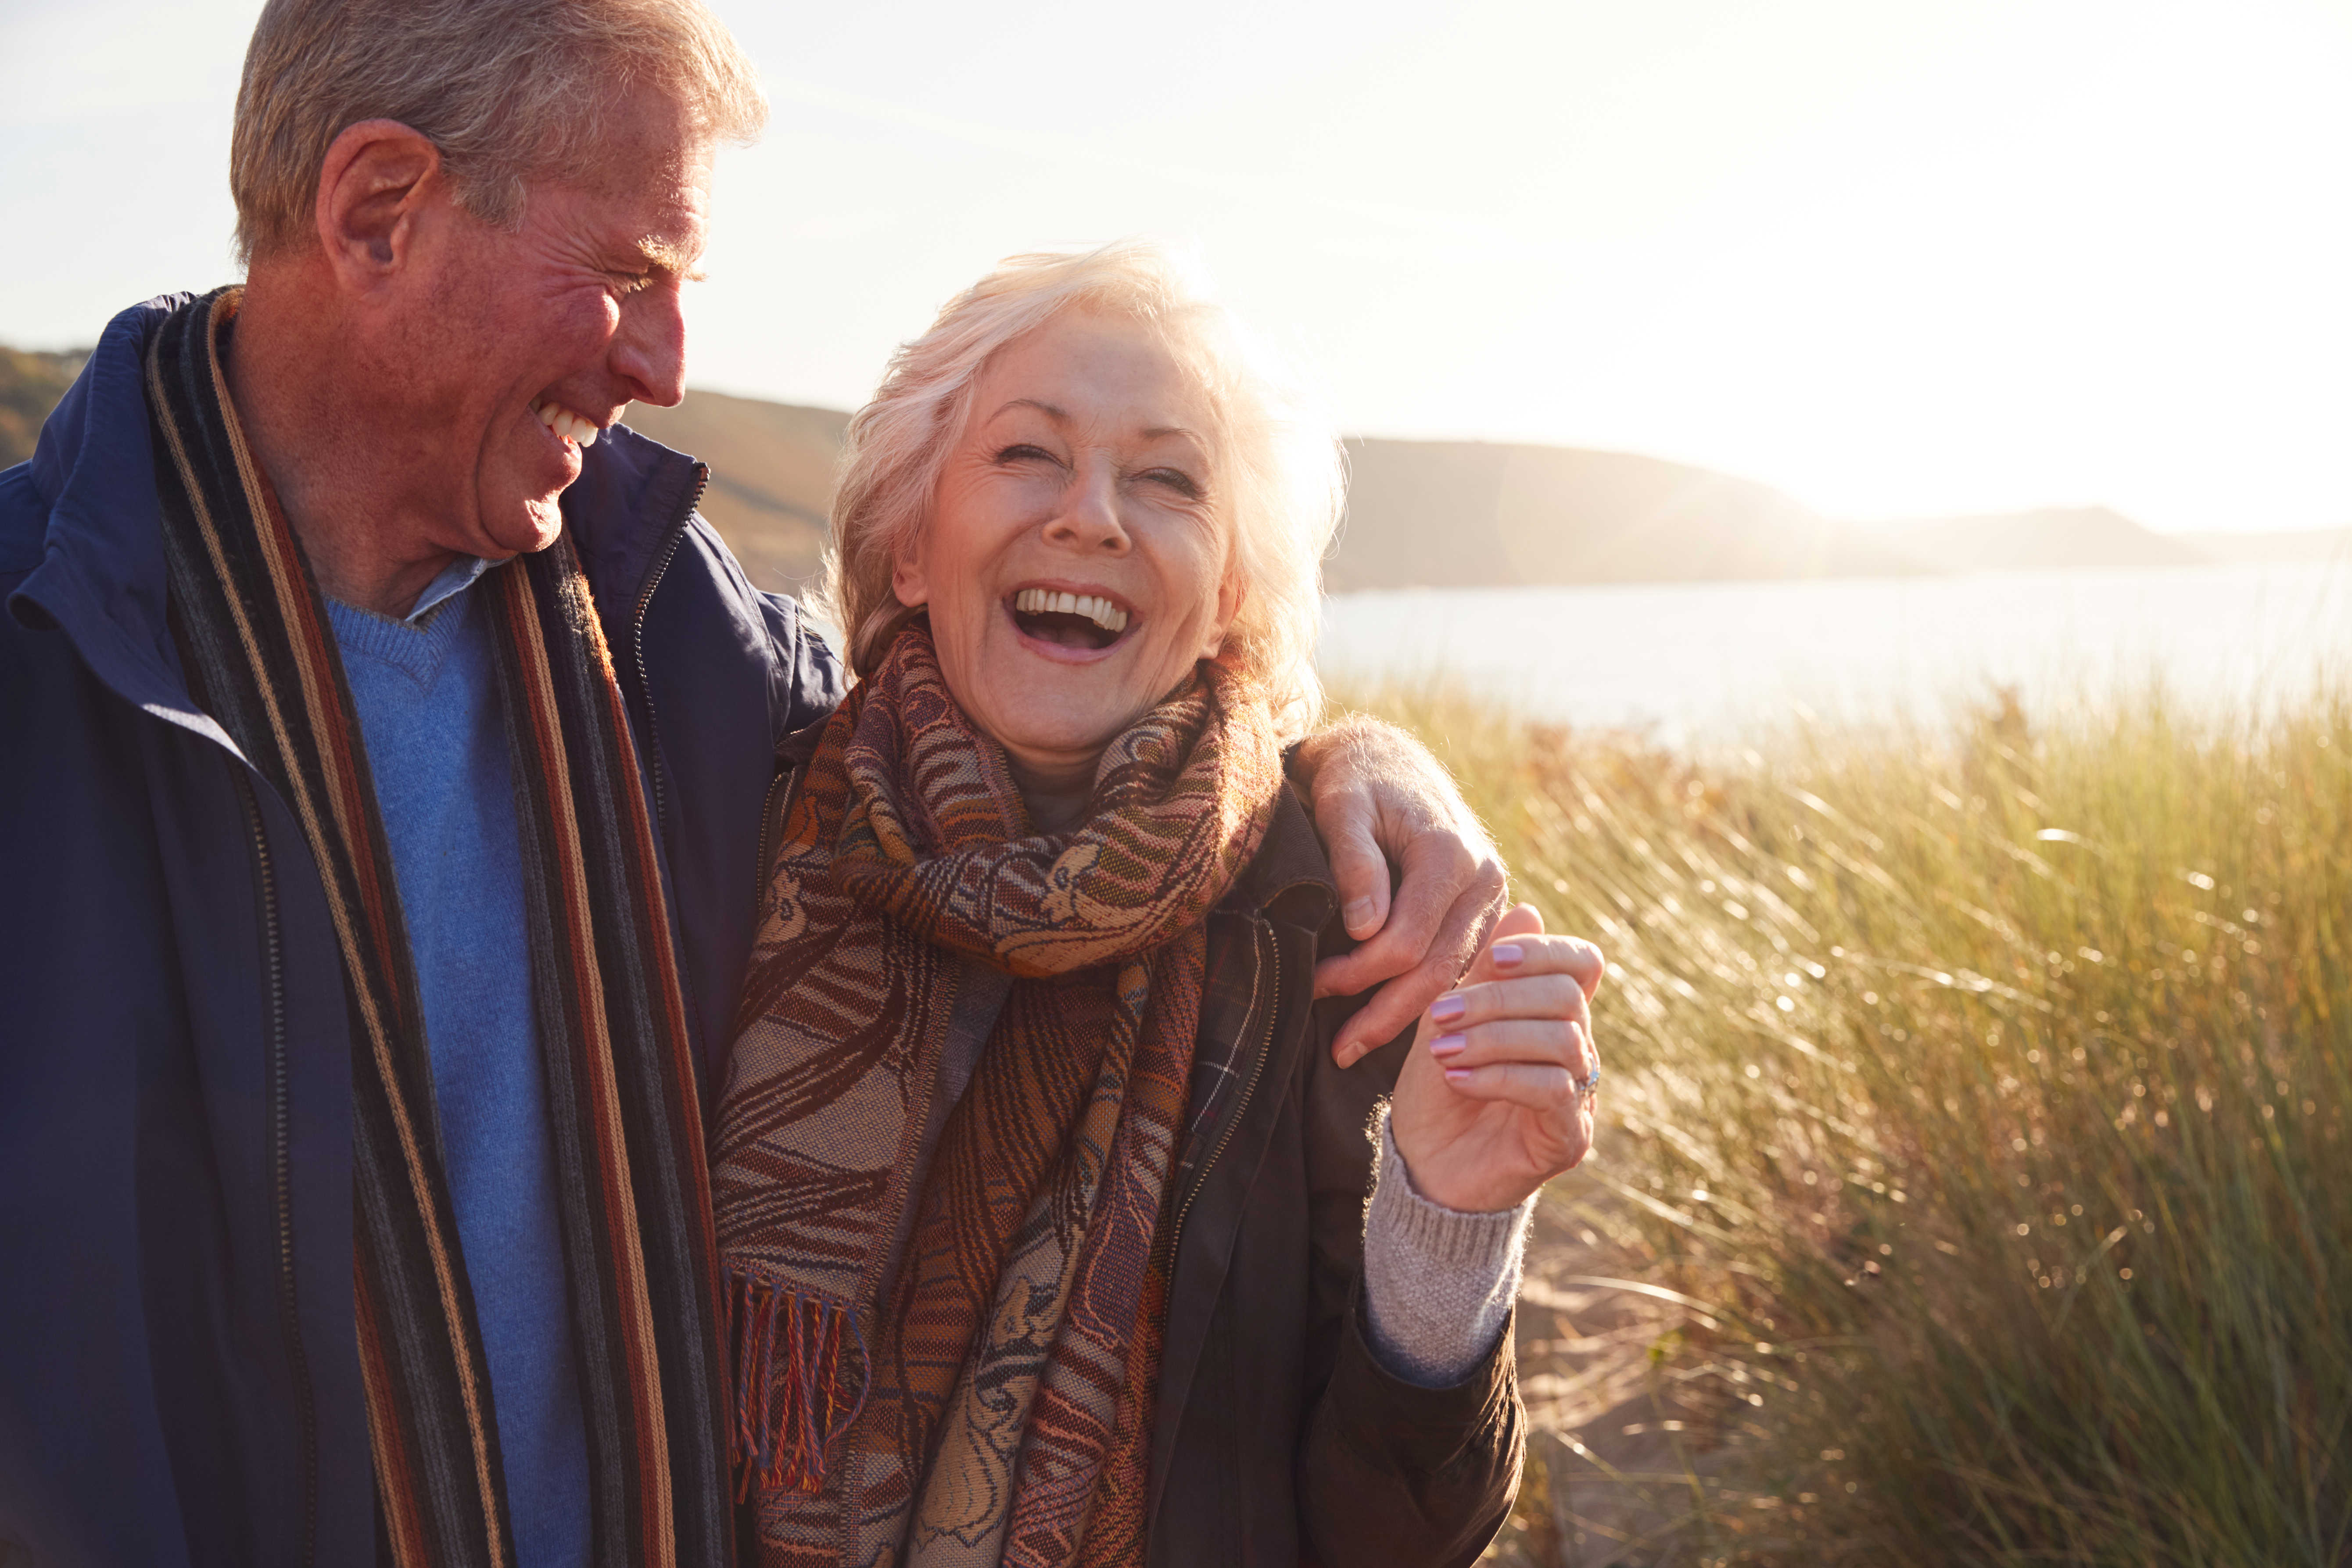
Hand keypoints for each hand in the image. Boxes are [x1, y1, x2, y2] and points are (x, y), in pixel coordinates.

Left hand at [1295, 717, 1508, 1066]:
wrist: (1390, 761)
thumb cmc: (1358, 780)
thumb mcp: (1344, 805)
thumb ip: (1355, 863)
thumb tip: (1364, 929)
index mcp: (1453, 855)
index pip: (1407, 940)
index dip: (1359, 972)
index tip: (1314, 983)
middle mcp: (1486, 881)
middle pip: (1437, 970)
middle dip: (1384, 1015)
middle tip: (1337, 1049)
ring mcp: (1491, 900)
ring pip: (1452, 977)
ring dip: (1403, 1016)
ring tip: (1352, 1047)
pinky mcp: (1483, 913)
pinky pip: (1456, 966)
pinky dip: (1422, 996)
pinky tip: (1385, 1018)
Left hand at [1387, 905, 1602, 1213]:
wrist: (1423, 1169)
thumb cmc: (1436, 1090)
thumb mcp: (1447, 1020)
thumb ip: (1483, 973)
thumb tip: (1528, 910)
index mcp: (1552, 1014)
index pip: (1582, 964)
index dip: (1545, 950)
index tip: (1492, 959)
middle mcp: (1577, 1051)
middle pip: (1568, 997)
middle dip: (1499, 999)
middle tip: (1441, 1014)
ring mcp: (1580, 1096)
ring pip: (1564, 1041)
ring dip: (1494, 1037)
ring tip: (1444, 1050)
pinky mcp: (1570, 1137)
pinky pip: (1553, 1090)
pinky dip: (1501, 1077)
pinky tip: (1459, 1079)